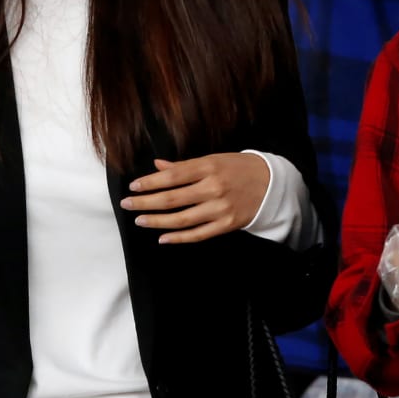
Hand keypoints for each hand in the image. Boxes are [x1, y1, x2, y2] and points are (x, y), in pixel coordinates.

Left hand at [121, 153, 270, 244]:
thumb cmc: (238, 168)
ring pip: (182, 219)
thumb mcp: (213, 159)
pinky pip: (198, 234)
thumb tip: (157, 166)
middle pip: (172, 198)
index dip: (150, 182)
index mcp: (208, 167)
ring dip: (157, 221)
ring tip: (140, 220)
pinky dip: (179, 238)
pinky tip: (163, 238)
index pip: (172, 176)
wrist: (272, 184)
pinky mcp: (227, 225)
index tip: (133, 186)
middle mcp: (213, 187)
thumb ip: (185, 165)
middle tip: (127, 204)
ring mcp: (220, 208)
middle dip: (145, 202)